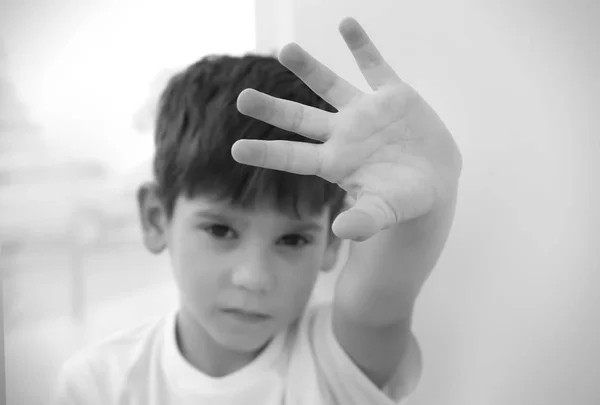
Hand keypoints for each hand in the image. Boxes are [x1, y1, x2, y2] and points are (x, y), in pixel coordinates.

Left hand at [232, 17, 461, 240]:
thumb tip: (342, 231)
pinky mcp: (392, 96)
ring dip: (308, 68)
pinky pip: (374, 65)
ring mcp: (365, 112)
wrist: (436, 179)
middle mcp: (342, 134)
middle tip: (242, 98)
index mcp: (334, 163)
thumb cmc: (406, 199)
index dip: (265, 153)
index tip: (235, 150)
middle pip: (299, 119)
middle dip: (271, 109)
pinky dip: (362, 46)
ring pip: (329, 85)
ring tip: (286, 50)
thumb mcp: (387, 210)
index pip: (292, 157)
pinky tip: (346, 24)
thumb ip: (366, 219)